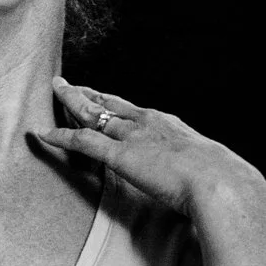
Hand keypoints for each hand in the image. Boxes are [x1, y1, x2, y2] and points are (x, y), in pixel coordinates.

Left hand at [38, 77, 259, 218]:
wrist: (219, 182)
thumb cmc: (220, 181)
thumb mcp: (205, 167)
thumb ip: (191, 168)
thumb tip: (197, 181)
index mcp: (168, 125)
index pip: (132, 110)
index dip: (113, 103)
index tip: (102, 97)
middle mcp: (146, 123)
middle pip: (109, 103)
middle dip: (88, 93)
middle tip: (68, 83)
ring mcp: (132, 136)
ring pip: (92, 112)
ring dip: (70, 101)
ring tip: (54, 90)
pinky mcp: (119, 155)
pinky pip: (82, 141)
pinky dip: (61, 136)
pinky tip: (44, 134)